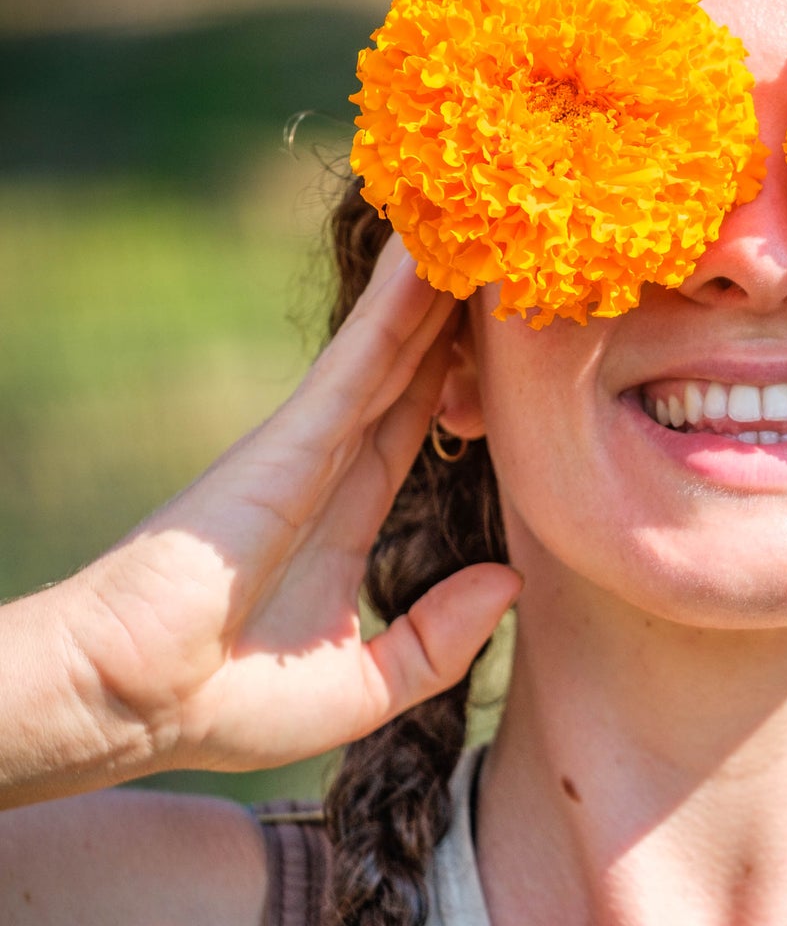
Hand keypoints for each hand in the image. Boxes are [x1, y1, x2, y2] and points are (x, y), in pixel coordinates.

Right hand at [5, 236, 519, 801]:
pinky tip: (432, 254)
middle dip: (458, 317)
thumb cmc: (229, 703)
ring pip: (391, 349)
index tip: (509, 340)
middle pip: (411, 372)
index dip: (464, 380)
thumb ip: (440, 640)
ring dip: (438, 288)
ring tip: (490, 222)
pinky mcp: (292, 440)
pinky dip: (396, 306)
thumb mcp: (366, 688)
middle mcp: (330, 470)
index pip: (416, 428)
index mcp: (346, 521)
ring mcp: (310, 447)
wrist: (134, 699)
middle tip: (513, 252)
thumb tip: (510, 581)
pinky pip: (358, 360)